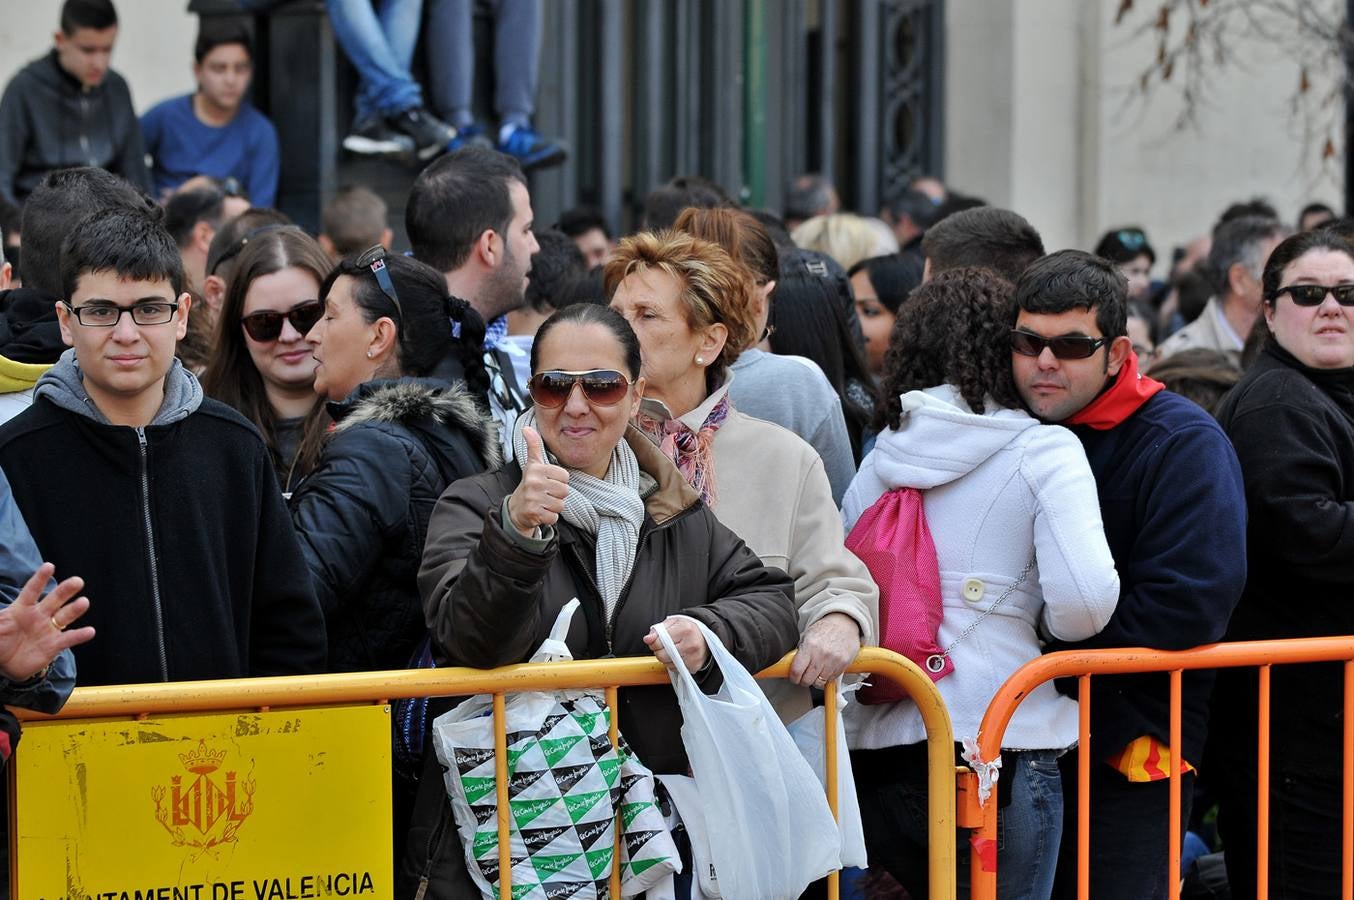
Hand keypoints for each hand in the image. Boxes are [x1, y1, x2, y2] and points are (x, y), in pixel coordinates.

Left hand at [0, 563, 94, 682]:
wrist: (7, 664)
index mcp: (22, 609)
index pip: (32, 591)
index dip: (40, 579)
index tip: (49, 566)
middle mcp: (39, 615)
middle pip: (54, 599)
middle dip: (66, 590)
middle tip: (77, 581)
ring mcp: (48, 629)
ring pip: (65, 616)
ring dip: (75, 609)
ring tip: (84, 602)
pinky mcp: (54, 645)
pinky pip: (68, 638)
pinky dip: (79, 635)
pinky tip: (90, 631)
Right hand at [506, 426, 570, 536]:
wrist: (516, 508)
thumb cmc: (530, 484)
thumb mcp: (532, 464)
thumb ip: (534, 446)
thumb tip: (526, 428)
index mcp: (536, 470)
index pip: (565, 477)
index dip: (559, 481)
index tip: (548, 482)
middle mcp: (534, 483)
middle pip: (565, 491)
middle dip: (558, 495)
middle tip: (546, 494)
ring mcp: (533, 499)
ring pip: (561, 505)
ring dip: (554, 506)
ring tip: (544, 503)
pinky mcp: (534, 514)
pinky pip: (554, 517)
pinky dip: (550, 517)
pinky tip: (541, 512)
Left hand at [643, 616, 709, 672]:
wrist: (704, 637)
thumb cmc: (687, 629)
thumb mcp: (672, 623)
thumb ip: (657, 630)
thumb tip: (647, 639)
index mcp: (685, 629)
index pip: (659, 642)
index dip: (654, 643)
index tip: (657, 640)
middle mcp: (691, 644)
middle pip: (662, 655)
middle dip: (659, 651)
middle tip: (664, 646)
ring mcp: (694, 656)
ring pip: (667, 664)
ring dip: (666, 659)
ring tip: (672, 651)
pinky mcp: (694, 666)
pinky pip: (675, 669)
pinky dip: (673, 664)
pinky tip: (678, 657)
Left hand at [789, 612, 860, 687]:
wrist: (844, 623)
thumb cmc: (825, 628)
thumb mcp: (807, 636)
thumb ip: (801, 652)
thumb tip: (791, 667)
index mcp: (810, 646)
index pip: (796, 671)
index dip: (793, 677)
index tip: (794, 678)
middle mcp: (822, 654)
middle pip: (808, 680)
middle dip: (804, 681)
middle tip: (804, 676)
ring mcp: (834, 661)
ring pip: (820, 682)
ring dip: (816, 680)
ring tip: (816, 672)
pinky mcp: (844, 664)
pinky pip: (831, 679)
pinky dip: (827, 677)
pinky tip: (826, 669)